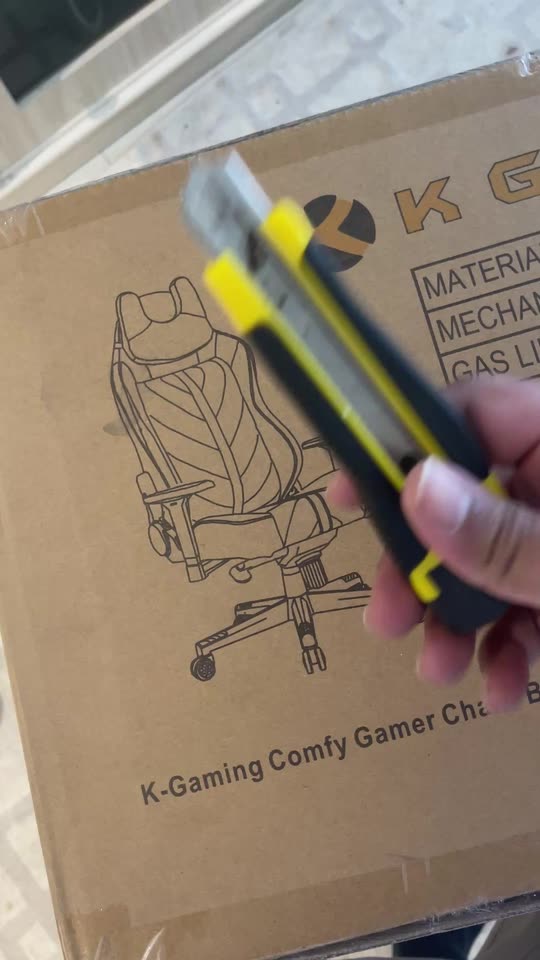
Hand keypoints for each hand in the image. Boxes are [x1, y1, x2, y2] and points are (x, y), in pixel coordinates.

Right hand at [327, 377, 539, 712]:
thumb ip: (504, 535)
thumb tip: (417, 489)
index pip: (469, 412)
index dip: (400, 445)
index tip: (346, 493)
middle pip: (463, 500)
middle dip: (421, 568)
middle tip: (386, 619)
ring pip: (488, 560)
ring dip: (457, 621)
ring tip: (443, 670)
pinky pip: (523, 597)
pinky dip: (508, 644)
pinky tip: (503, 684)